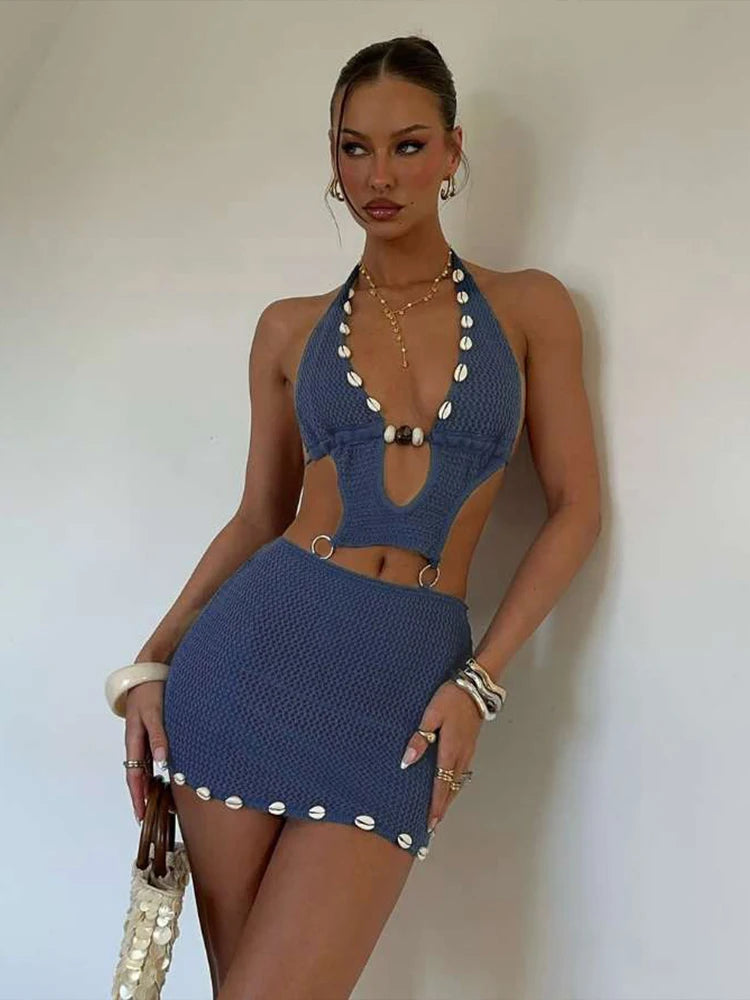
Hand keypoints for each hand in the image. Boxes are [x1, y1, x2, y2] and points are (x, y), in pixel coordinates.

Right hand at [124, 680, 168, 822]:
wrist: (150, 671)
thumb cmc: (150, 690)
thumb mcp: (154, 712)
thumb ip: (158, 735)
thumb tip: (162, 760)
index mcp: (133, 740)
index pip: (134, 776)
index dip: (137, 796)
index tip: (140, 815)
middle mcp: (137, 743)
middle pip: (137, 776)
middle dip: (141, 797)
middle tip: (147, 818)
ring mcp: (144, 738)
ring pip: (145, 768)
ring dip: (149, 786)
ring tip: (157, 804)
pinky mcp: (153, 733)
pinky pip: (152, 757)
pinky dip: (157, 771)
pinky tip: (165, 777)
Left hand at [400, 679, 481, 833]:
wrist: (475, 686)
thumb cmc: (451, 697)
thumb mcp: (431, 714)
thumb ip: (420, 737)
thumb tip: (407, 761)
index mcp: (450, 749)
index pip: (441, 784)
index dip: (435, 804)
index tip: (430, 822)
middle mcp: (461, 755)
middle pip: (452, 788)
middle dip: (443, 807)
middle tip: (433, 825)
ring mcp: (468, 750)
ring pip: (458, 781)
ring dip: (449, 798)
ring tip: (440, 811)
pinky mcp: (470, 745)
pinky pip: (462, 771)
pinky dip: (455, 784)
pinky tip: (450, 787)